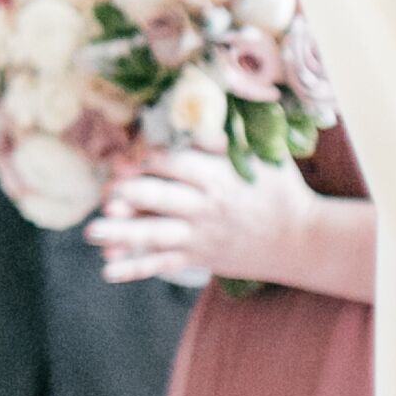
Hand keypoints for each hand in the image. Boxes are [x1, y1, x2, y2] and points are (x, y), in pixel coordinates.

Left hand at [87, 150, 319, 286]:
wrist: (304, 240)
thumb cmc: (281, 192)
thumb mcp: (260, 157)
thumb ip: (223, 142)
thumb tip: (195, 126)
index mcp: (217, 177)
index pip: (173, 164)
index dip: (147, 161)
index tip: (127, 160)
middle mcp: (205, 207)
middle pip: (159, 197)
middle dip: (127, 194)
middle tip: (104, 194)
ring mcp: (201, 235)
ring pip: (154, 234)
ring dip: (121, 233)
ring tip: (92, 231)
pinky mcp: (201, 257)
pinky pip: (162, 264)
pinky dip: (135, 267)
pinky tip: (108, 270)